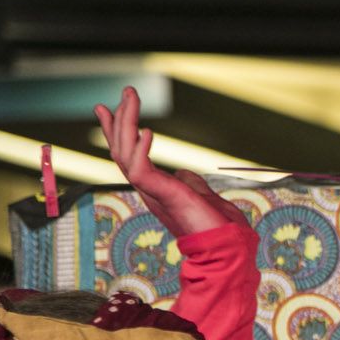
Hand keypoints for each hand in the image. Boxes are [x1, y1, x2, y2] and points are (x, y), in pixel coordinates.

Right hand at [93, 87, 249, 237]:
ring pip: (125, 155)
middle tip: (126, 92)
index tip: (111, 107)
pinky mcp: (163, 197)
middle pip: (122, 151)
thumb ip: (189, 182)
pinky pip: (141, 171)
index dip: (119, 132)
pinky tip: (147, 131)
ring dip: (126, 124)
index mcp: (156, 187)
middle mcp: (149, 189)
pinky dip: (141, 150)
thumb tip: (184, 173)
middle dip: (119, 120)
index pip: (129, 155)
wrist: (229, 247)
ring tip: (131, 99)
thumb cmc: (218, 225)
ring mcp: (154, 193)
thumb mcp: (200, 195)